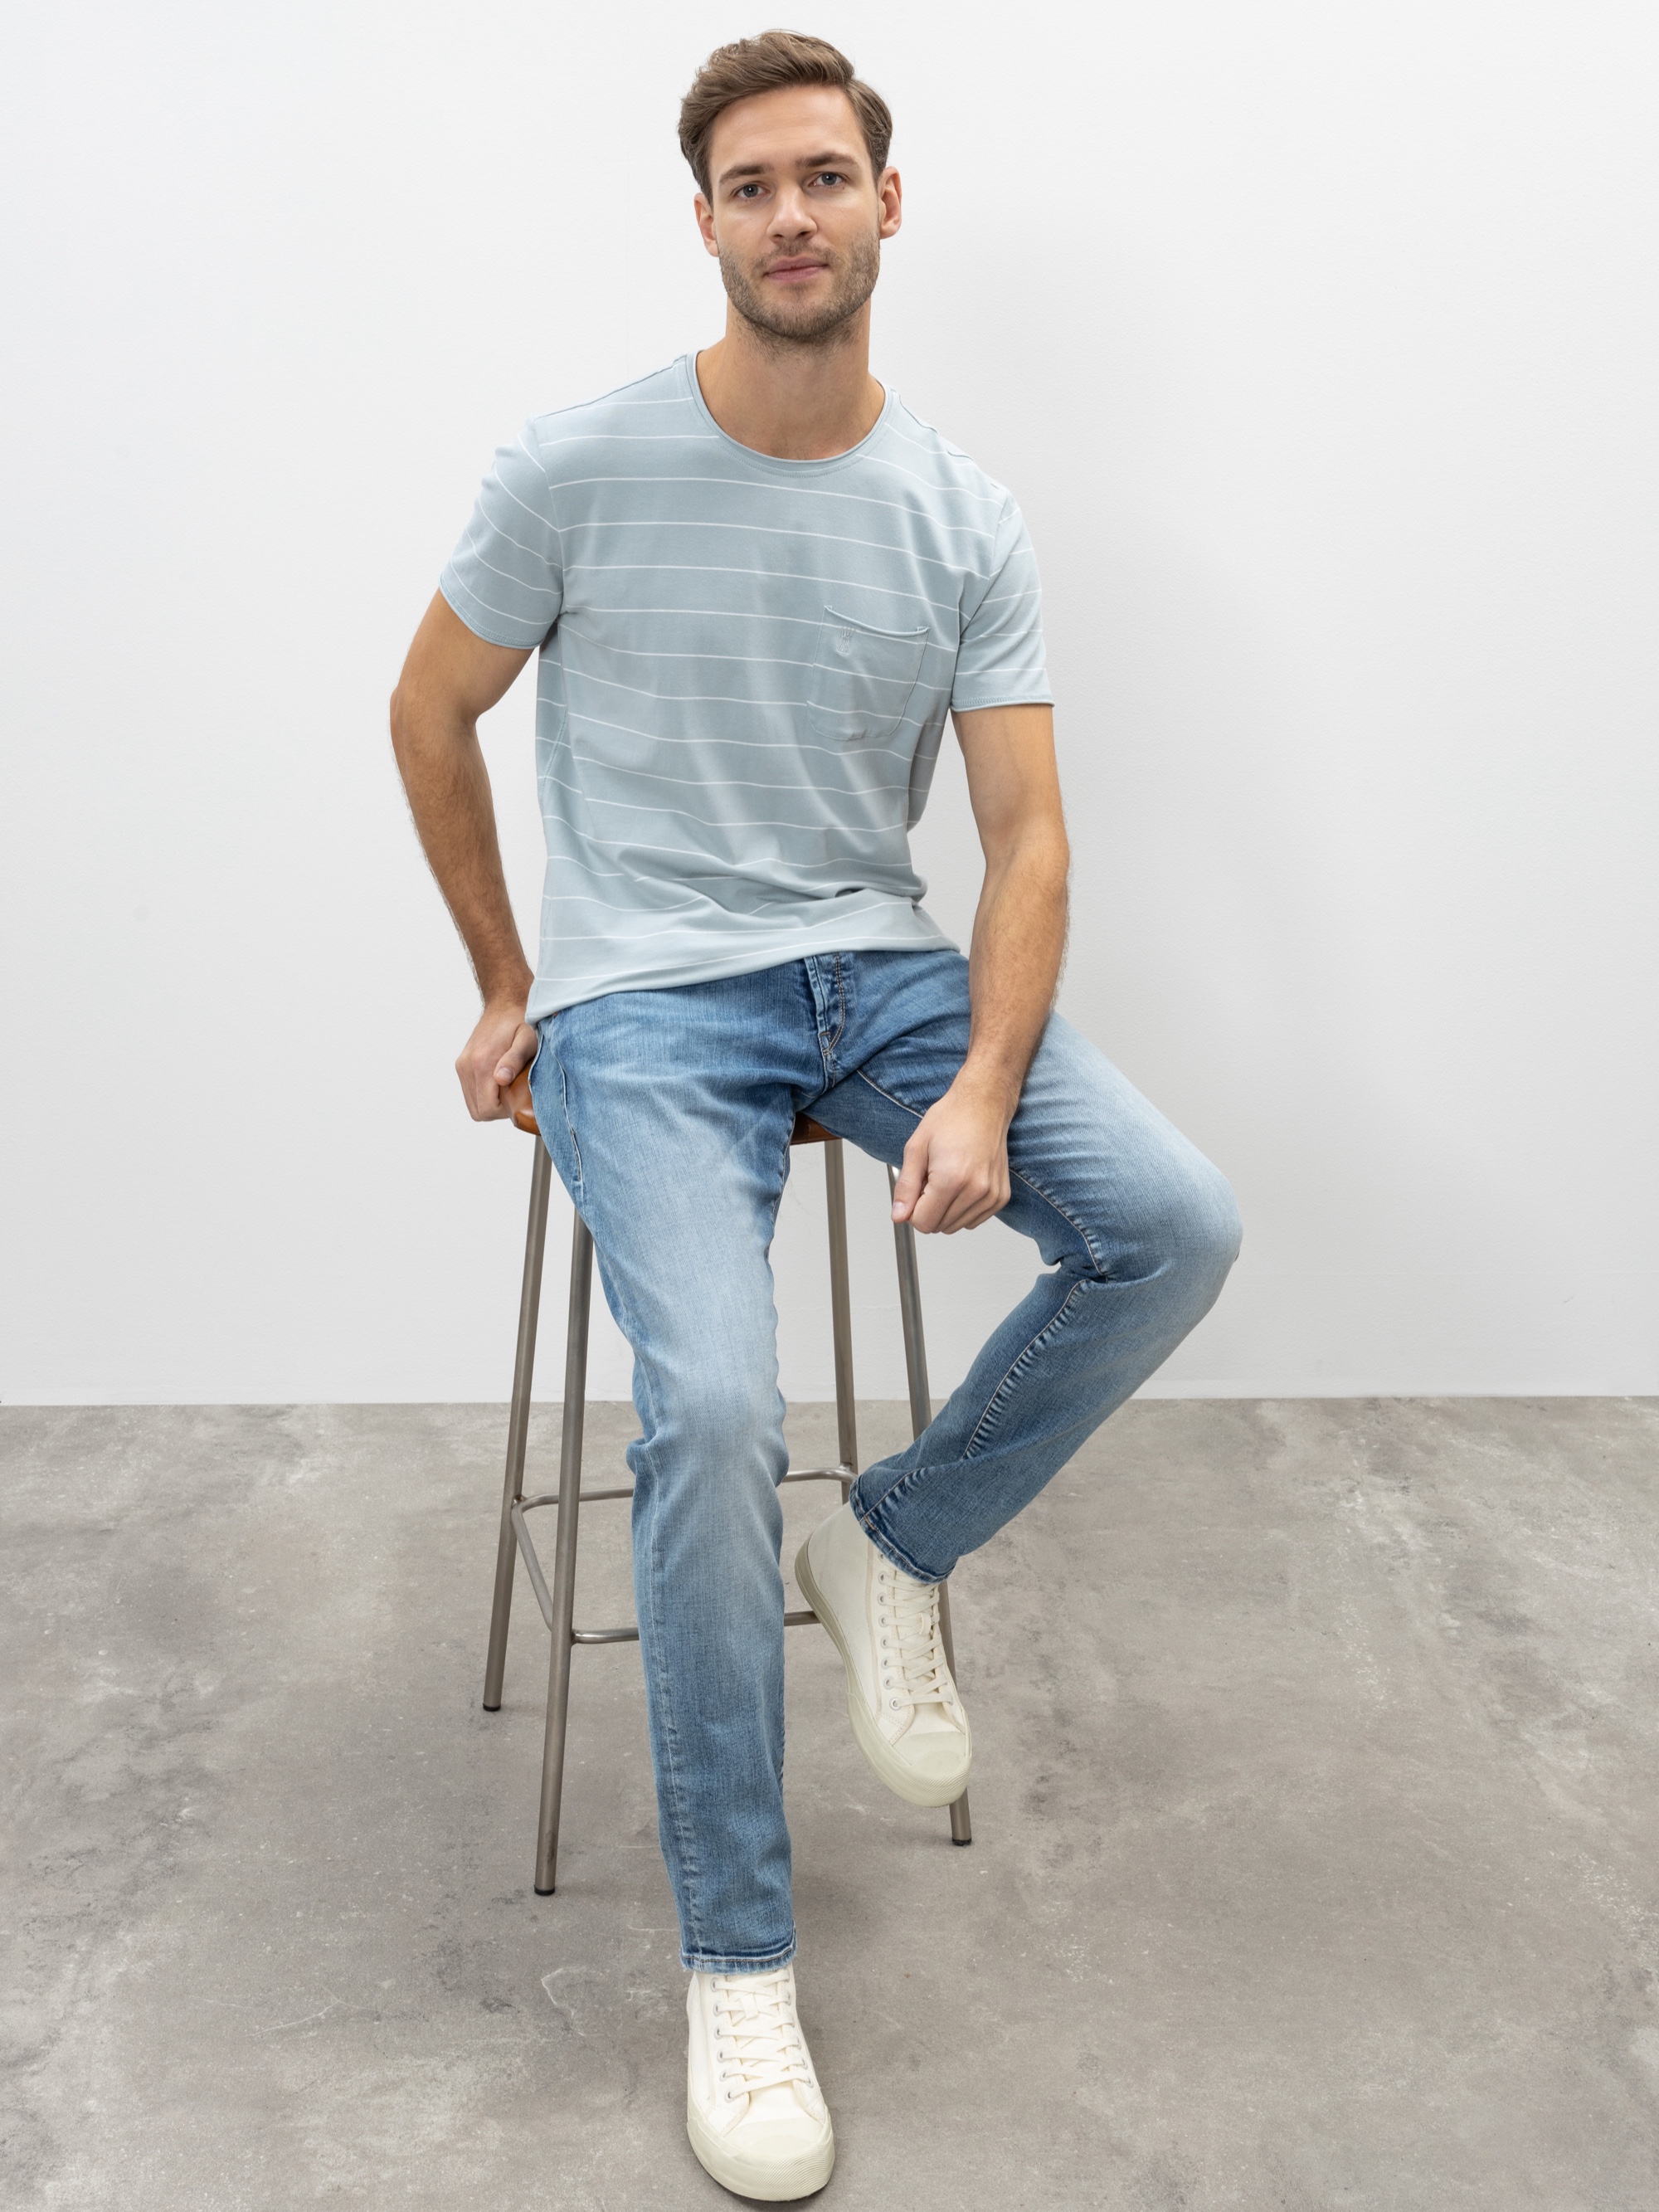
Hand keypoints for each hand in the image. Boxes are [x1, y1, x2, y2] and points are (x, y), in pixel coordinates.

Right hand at [456, 996, 537, 1120]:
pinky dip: (483, 1094)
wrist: (506, 1003)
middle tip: (515, 1096)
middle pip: (477, 1111)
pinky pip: (470, 1092)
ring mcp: (462, 1065)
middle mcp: (467, 1065)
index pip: (487, 1109)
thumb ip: (515, 1059)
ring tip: (508, 1088)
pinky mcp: (461, 1064)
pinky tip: (499, 1083)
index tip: (518, 1100)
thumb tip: (501, 1079)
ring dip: (489, 1103)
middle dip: (497, 1110)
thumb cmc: (522, 1021)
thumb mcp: (528, 1039)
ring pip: (472, 1104)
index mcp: (482, 1062)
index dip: (504, 1112)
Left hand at [890, 1075, 1015, 1234]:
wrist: (983, 1104)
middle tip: (932, 1179)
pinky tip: (962, 1184)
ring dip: (946, 1210)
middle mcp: (976, 1190)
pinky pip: (973, 1221)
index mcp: (951, 1179)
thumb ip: (905, 1187)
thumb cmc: (951, 1119)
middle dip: (929, 1208)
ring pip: (956, 1226)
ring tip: (948, 1178)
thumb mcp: (916, 1149)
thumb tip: (899, 1215)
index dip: (913, 1210)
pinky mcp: (1000, 1197)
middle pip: (939, 1227)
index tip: (916, 1190)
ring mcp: (991, 1195)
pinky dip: (963, 1209)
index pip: (923, 1223)